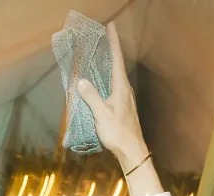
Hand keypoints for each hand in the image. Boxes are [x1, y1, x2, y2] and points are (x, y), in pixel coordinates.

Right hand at [76, 23, 147, 164]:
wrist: (132, 150)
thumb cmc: (117, 132)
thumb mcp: (101, 114)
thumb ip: (91, 97)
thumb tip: (81, 80)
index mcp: (120, 87)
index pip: (116, 59)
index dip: (113, 42)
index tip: (110, 27)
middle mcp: (125, 89)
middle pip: (117, 65)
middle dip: (111, 50)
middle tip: (104, 37)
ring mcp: (126, 98)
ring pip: (116, 76)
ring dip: (109, 64)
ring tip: (101, 56)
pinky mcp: (123, 106)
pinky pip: (114, 86)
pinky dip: (108, 78)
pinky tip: (102, 82)